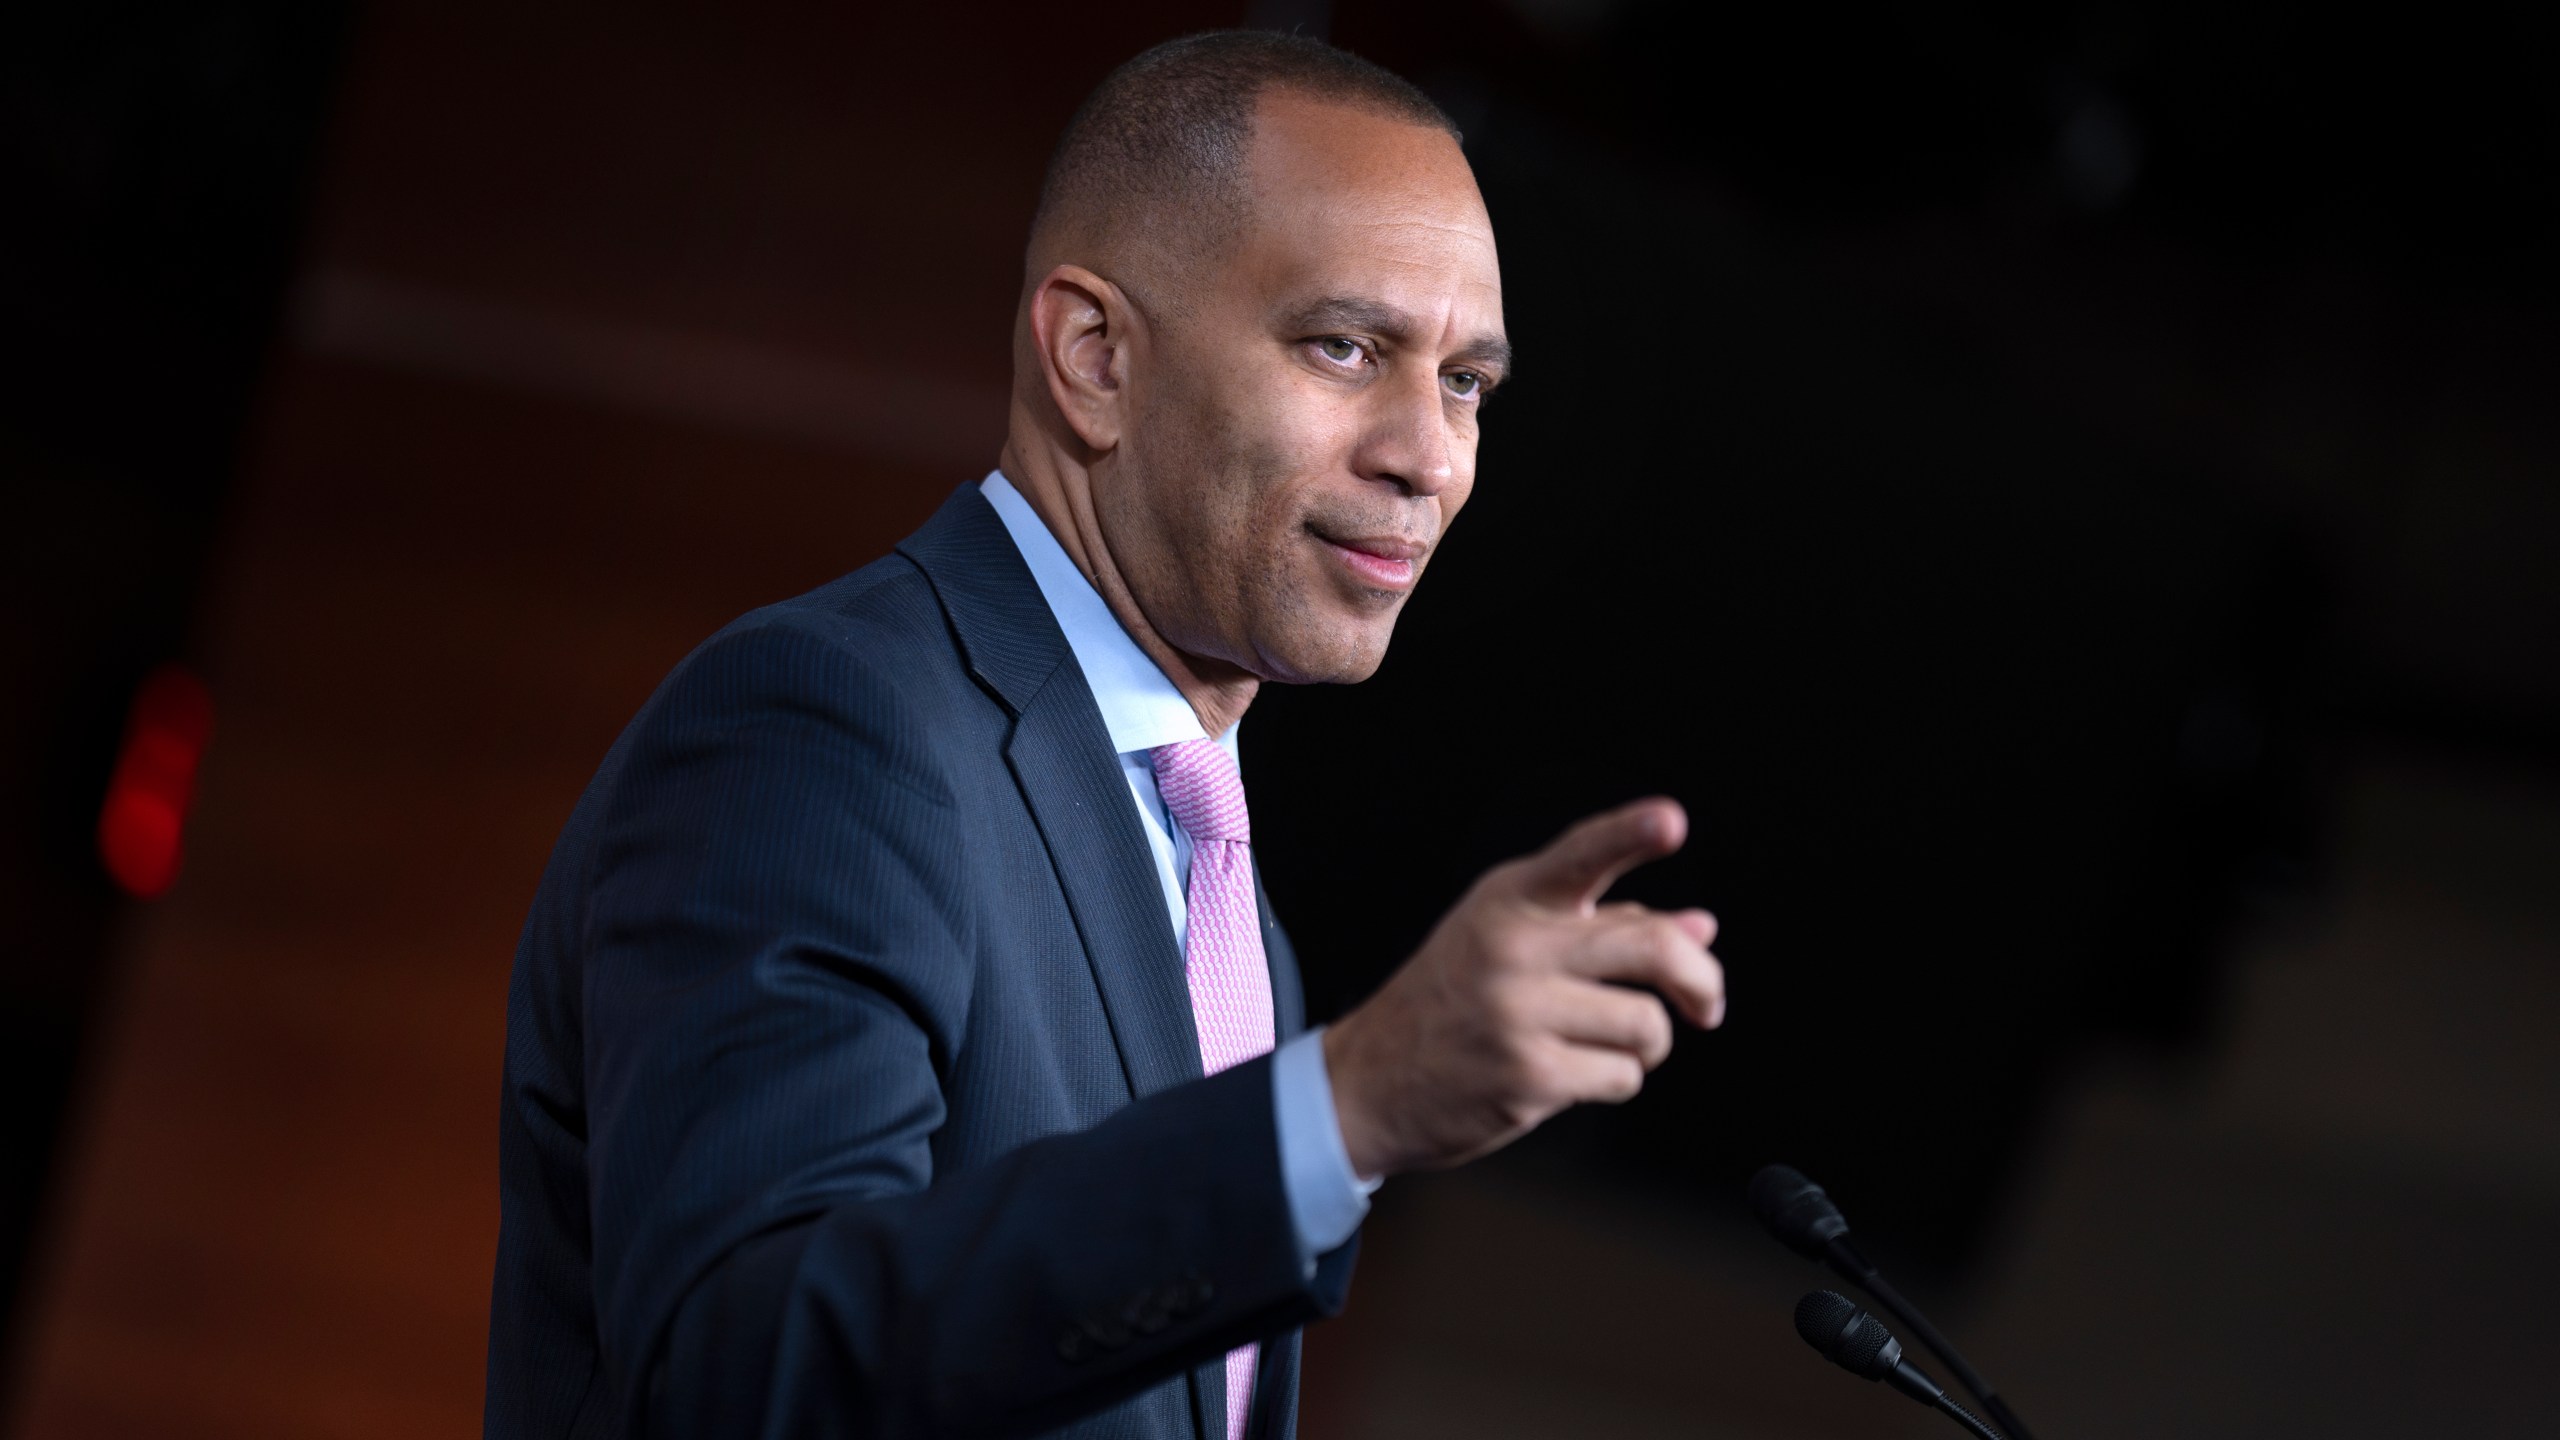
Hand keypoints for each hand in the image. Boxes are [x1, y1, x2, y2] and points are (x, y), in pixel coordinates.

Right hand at [1322, 797, 1725, 1179]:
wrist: (1371, 1079)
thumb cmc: (1455, 1001)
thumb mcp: (1514, 942)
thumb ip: (1606, 926)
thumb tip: (1701, 926)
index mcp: (1511, 900)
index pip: (1581, 855)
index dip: (1630, 833)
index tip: (1670, 821)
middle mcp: (1514, 947)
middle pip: (1651, 947)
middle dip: (1701, 981)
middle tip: (1706, 1004)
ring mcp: (1519, 1012)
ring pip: (1647, 1024)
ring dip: (1648, 1045)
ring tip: (1608, 1044)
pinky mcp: (1528, 1076)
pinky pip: (1622, 1076)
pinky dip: (1615, 1081)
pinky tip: (1574, 1075)